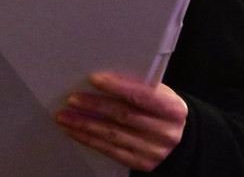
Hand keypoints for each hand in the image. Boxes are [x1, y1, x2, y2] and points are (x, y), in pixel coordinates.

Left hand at [55, 72, 186, 171]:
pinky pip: (110, 151)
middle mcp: (166, 133)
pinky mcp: (141, 163)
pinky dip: (89, 140)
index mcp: (173, 109)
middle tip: (72, 99)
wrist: (178, 137)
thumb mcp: (160, 93)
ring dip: (85, 125)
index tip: (94, 79)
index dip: (117, 87)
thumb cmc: (161, 108)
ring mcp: (153, 151)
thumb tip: (101, 79)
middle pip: (124, 116)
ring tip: (65, 116)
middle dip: (95, 106)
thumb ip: (139, 87)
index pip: (142, 96)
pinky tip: (75, 131)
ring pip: (113, 135)